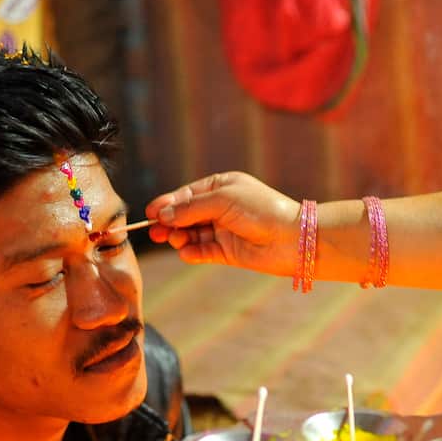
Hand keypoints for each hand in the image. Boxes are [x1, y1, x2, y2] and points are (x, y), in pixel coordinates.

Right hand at [145, 172, 301, 275]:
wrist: (291, 238)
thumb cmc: (261, 210)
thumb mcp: (222, 200)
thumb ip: (190, 207)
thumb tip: (163, 213)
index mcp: (221, 187)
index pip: (186, 195)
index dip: (167, 203)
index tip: (150, 213)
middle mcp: (221, 208)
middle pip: (185, 215)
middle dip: (169, 222)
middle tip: (155, 231)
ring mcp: (223, 230)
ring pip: (191, 234)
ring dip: (179, 238)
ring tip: (175, 239)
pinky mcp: (227, 252)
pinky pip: (202, 252)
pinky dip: (192, 253)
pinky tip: (186, 252)